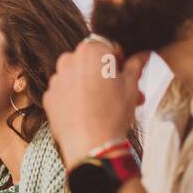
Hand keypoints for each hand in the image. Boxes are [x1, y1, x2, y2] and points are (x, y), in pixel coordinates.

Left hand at [43, 40, 147, 169]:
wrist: (92, 146)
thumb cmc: (113, 113)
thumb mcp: (131, 86)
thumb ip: (136, 65)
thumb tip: (143, 54)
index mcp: (91, 51)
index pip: (108, 46)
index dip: (119, 60)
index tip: (124, 74)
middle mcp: (69, 60)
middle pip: (90, 61)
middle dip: (105, 74)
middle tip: (119, 92)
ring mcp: (56, 79)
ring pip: (77, 76)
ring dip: (89, 85)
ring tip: (105, 105)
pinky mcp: (49, 97)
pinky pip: (65, 92)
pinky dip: (75, 98)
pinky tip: (87, 113)